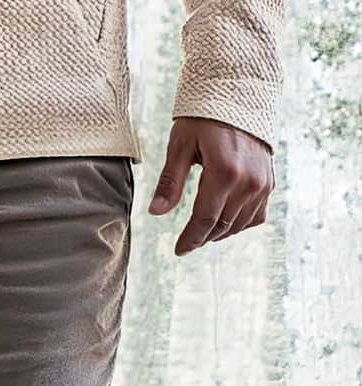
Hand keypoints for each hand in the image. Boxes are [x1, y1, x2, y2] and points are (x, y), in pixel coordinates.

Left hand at [148, 117, 273, 254]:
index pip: (204, 221)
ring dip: (218, 232)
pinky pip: (256, 215)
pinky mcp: (269, 180)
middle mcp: (248, 181)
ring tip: (202, 229)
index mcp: (224, 173)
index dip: (190, 240)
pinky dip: (239, 222)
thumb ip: (170, 182)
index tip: (179, 250)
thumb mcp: (181, 146)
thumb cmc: (206, 117)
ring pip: (238, 224)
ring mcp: (262, 182)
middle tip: (186, 242)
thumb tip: (156, 212)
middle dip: (201, 238)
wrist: (241, 95)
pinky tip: (224, 218)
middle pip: (220, 227)